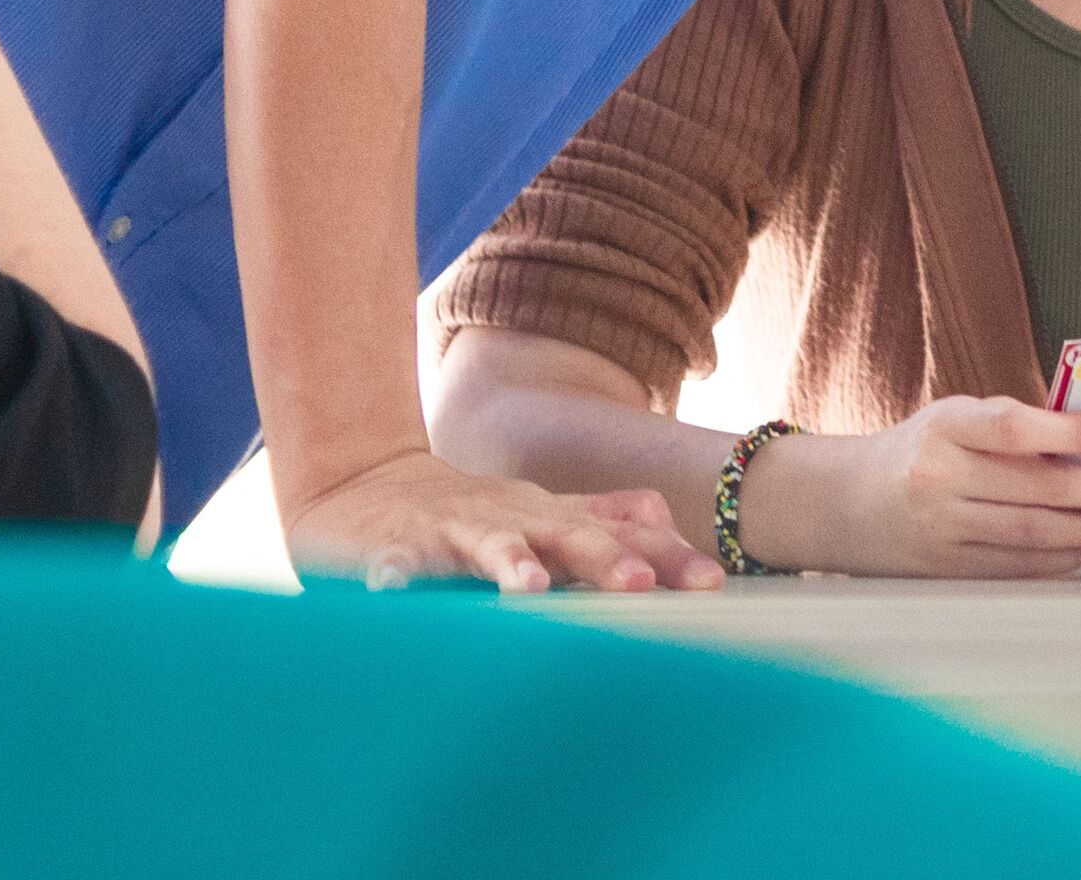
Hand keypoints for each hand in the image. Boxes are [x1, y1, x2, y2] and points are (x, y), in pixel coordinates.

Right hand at [285, 446, 718, 593]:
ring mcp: (454, 532)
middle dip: (605, 560)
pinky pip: (394, 565)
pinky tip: (391, 591)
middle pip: (568, 536)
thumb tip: (669, 521)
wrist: (369, 489)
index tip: (711, 583)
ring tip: (528, 588)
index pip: (621, 536)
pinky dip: (393, 576)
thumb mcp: (542, 512)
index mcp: (551, 518)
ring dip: (510, 563)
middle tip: (640, 585)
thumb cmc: (472, 514)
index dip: (667, 558)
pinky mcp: (395, 548)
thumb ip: (604, 517)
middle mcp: (512, 519)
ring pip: (488, 544)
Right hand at [791, 397, 1080, 578]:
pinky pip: (1011, 566)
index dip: (1068, 430)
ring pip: (1028, 532)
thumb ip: (1007, 425)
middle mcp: (938, 477)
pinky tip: (1078, 548)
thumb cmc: (917, 452)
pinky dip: (1053, 559)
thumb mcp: (952, 419)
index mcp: (943, 428)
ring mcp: (940, 527)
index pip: (1012, 428)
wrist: (847, 502)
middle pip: (1032, 488)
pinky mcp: (944, 566)